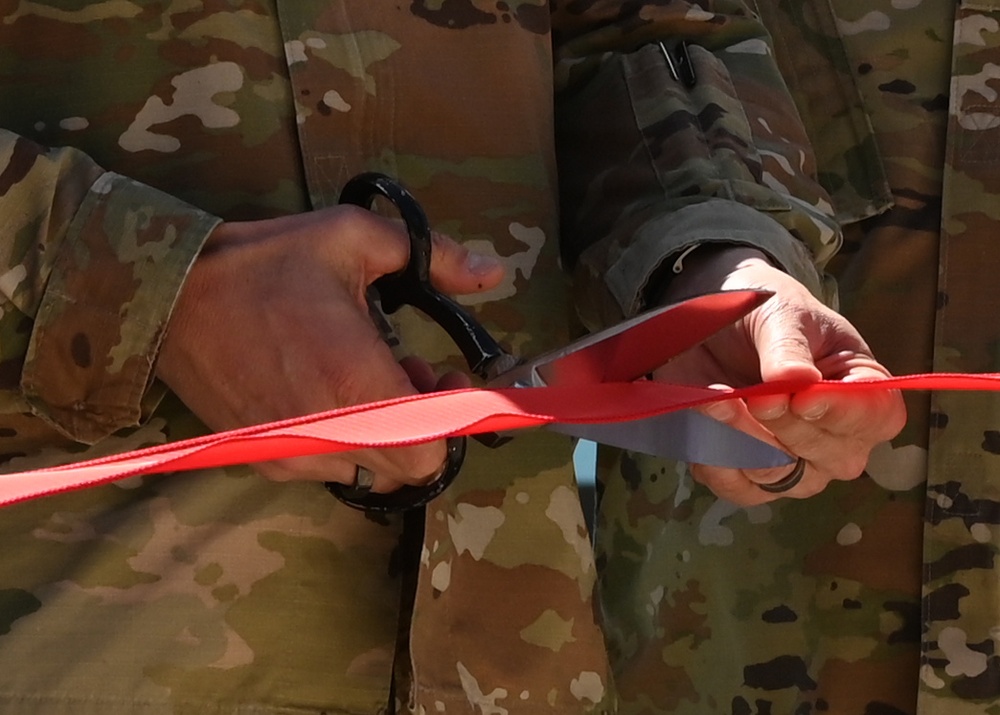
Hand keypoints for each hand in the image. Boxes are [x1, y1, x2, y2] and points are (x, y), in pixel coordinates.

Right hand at [156, 205, 503, 490]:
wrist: (170, 296)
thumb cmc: (264, 265)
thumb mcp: (351, 238)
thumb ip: (433, 256)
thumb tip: (494, 272)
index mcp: (356, 383)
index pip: (430, 452)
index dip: (453, 425)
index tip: (448, 381)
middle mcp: (328, 432)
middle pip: (407, 467)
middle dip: (424, 425)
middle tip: (413, 374)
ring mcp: (292, 453)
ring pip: (370, 469)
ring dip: (385, 433)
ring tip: (366, 378)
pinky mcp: (265, 460)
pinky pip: (328, 466)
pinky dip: (345, 439)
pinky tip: (327, 392)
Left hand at [654, 245, 905, 504]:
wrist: (712, 321)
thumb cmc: (764, 313)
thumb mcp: (779, 314)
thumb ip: (788, 347)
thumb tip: (796, 380)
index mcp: (861, 387)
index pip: (877, 417)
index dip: (845, 413)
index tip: (804, 397)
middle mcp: (837, 435)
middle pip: (834, 456)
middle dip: (788, 425)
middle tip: (757, 394)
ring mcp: (795, 460)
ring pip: (784, 476)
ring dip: (747, 441)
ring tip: (720, 401)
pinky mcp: (748, 472)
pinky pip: (740, 489)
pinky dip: (717, 463)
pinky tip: (705, 425)